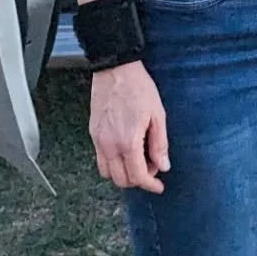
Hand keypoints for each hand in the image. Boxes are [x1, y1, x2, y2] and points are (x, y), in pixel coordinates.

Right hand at [89, 61, 169, 192]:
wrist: (115, 69)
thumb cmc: (138, 88)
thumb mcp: (157, 115)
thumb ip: (160, 144)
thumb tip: (163, 165)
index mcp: (127, 142)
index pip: (137, 176)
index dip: (150, 185)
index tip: (158, 186)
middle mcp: (109, 144)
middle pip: (120, 179)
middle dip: (138, 180)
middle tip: (152, 168)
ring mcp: (98, 139)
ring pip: (107, 173)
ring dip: (123, 173)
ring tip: (139, 159)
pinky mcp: (92, 133)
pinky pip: (100, 159)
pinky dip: (113, 163)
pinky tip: (126, 151)